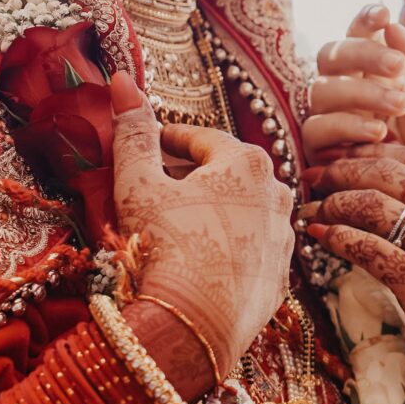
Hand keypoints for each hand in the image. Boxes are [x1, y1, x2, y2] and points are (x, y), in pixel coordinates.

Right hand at [107, 73, 294, 380]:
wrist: (196, 324)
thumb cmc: (166, 246)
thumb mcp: (139, 183)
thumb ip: (132, 131)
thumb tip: (121, 79)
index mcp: (247, 161)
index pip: (201, 138)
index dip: (167, 141)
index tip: (147, 146)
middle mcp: (277, 193)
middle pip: (225, 173)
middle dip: (189, 175)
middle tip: (154, 186)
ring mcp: (283, 237)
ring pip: (241, 210)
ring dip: (210, 210)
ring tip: (174, 224)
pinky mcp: (281, 276)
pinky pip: (249, 248)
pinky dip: (226, 245)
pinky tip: (198, 258)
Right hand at [303, 5, 404, 174]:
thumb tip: (395, 25)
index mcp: (378, 73)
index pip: (357, 34)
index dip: (363, 20)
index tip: (384, 13)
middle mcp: (349, 94)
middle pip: (329, 56)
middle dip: (362, 53)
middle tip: (399, 65)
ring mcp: (333, 124)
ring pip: (320, 92)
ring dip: (359, 92)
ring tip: (400, 105)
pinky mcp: (324, 157)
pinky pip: (317, 130)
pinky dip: (346, 125)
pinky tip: (381, 132)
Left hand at [303, 141, 404, 403]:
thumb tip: (382, 172)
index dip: (366, 152)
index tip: (337, 156)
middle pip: (388, 174)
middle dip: (341, 170)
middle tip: (313, 176)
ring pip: (373, 206)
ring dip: (333, 203)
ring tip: (312, 209)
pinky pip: (367, 248)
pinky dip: (336, 237)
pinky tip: (319, 235)